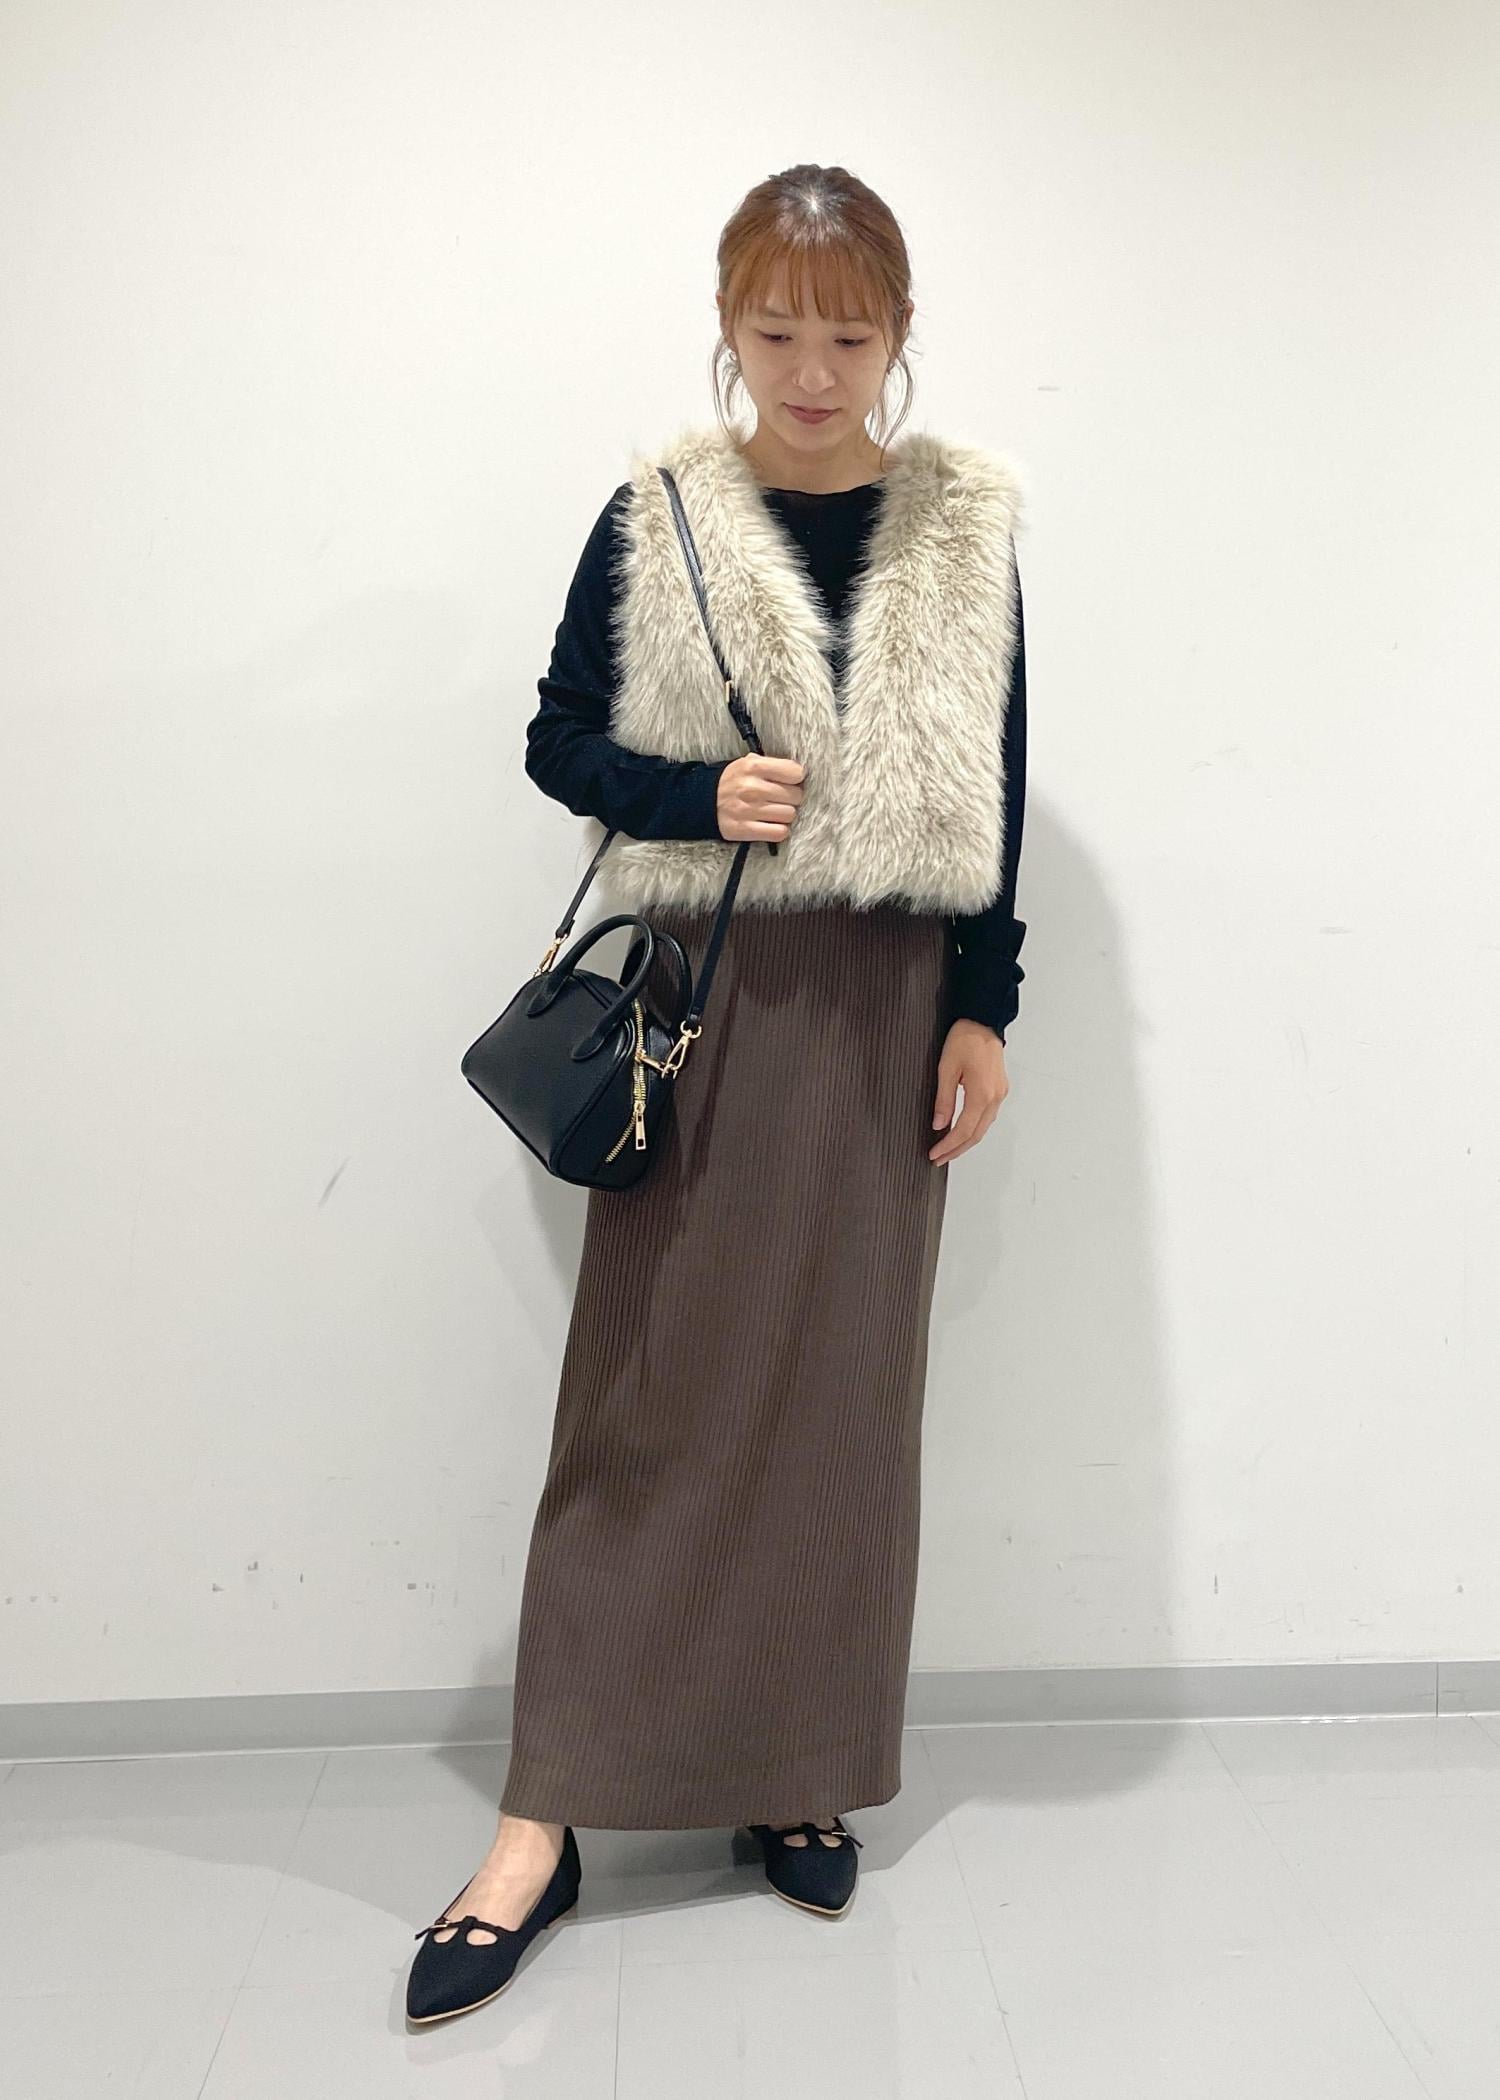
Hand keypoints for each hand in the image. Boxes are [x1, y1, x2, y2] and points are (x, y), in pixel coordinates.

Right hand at [717, 754, 806, 842]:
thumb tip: (799, 774)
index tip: (791, 781)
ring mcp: (748, 810)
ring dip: (785, 814)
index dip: (796, 777)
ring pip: (790, 815)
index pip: (795, 772)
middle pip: (795, 796)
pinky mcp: (744, 829)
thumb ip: (772, 765)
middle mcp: (752, 788)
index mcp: (754, 767)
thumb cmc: (732, 781)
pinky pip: (779, 832)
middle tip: (781, 798)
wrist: (702, 800)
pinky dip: (779, 830)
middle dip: (792, 797)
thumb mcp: (748, 763)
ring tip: (774, 811)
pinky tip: (771, 824)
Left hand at [929, 1020, 1008, 1162]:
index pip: (963, 1130)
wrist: (983, 1020)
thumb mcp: (946, 1069)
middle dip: (957, 1149)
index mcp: (982, 1094)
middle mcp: (995, 1098)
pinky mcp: (999, 1089)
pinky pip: (988, 1116)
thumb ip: (943, 1100)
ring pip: (983, 1127)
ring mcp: (1000, 1094)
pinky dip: (974, 1128)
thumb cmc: (964, 1039)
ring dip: (966, 1141)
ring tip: (948, 1149)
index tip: (934, 1154)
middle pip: (976, 1134)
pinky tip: (962, 1130)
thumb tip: (939, 1125)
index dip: (948, 1146)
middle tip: (939, 1158)